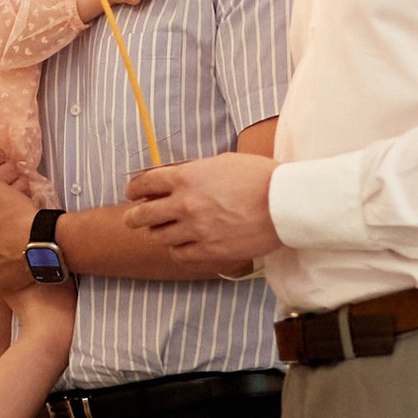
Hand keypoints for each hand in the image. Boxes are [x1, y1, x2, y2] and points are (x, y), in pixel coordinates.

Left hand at [125, 151, 279, 273]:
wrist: (285, 203)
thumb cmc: (260, 178)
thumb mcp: (222, 163)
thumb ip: (195, 172)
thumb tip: (178, 179)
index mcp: (186, 178)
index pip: (145, 184)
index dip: (134, 190)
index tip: (132, 194)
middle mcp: (185, 204)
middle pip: (142, 215)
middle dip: (134, 217)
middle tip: (133, 219)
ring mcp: (196, 230)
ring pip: (159, 237)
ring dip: (158, 233)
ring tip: (164, 232)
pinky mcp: (209, 251)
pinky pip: (179, 255)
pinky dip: (177, 250)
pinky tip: (182, 246)